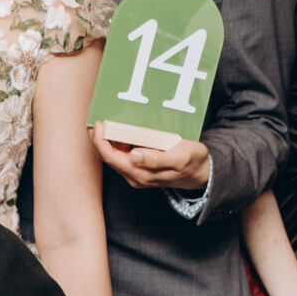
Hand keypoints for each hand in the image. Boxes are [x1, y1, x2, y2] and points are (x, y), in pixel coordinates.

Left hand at [91, 127, 211, 190]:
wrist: (202, 172)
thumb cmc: (192, 162)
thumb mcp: (179, 158)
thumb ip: (156, 159)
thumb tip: (134, 156)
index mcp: (140, 174)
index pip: (111, 157)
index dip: (100, 141)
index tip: (99, 124)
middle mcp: (135, 175)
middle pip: (108, 156)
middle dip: (98, 139)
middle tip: (94, 119)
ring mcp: (137, 172)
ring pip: (114, 155)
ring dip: (107, 140)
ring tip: (104, 121)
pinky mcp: (141, 167)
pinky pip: (123, 154)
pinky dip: (117, 141)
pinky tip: (119, 129)